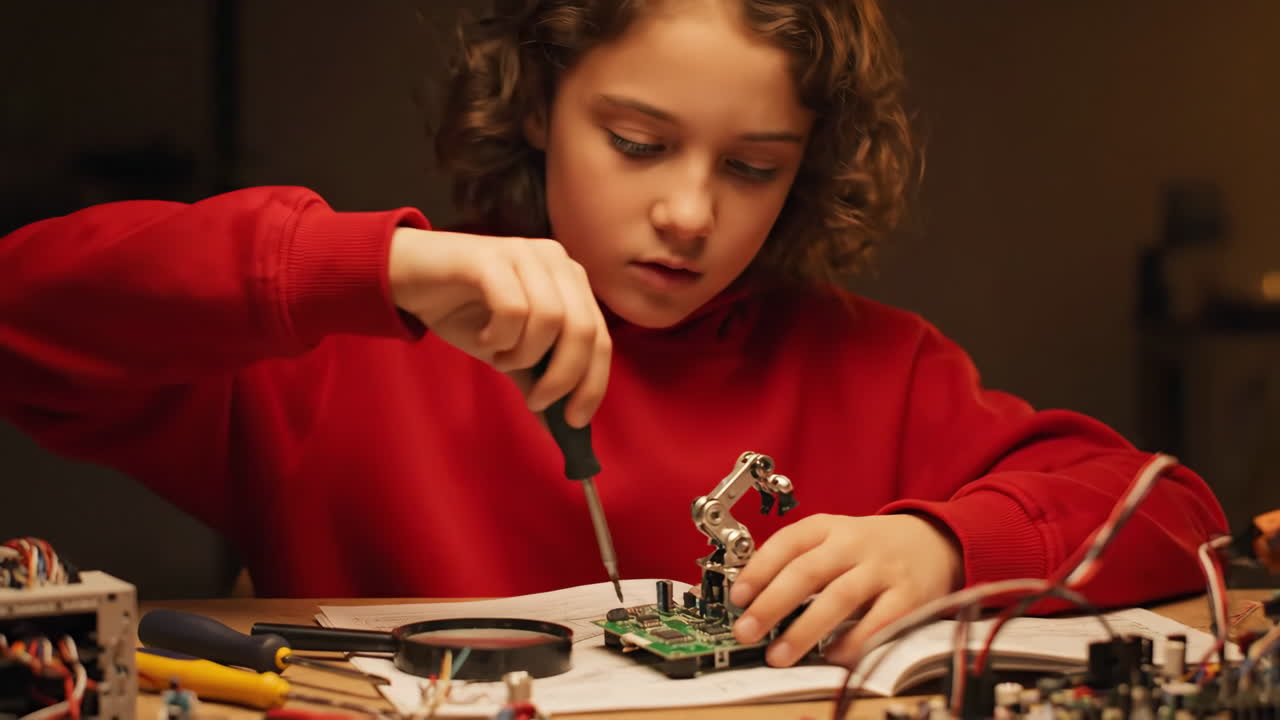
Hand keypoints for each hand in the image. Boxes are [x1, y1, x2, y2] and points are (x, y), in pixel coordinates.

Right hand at [388, 228, 610, 426]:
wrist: (407, 277)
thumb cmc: (465, 312)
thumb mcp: (509, 353)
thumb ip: (537, 382)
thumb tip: (561, 432)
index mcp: (570, 281)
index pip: (600, 337)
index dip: (593, 382)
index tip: (574, 420)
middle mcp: (556, 261)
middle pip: (584, 329)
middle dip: (564, 377)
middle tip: (537, 401)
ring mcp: (525, 254)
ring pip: (551, 319)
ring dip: (524, 354)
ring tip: (500, 357)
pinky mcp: (491, 257)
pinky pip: (513, 308)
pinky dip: (501, 336)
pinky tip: (485, 338)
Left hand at [729, 513, 963, 666]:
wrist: (935, 541)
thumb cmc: (871, 547)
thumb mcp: (833, 538)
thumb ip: (799, 559)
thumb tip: (751, 595)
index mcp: (829, 526)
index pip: (787, 542)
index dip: (759, 569)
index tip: (737, 597)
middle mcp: (854, 543)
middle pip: (807, 571)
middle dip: (772, 604)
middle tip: (746, 631)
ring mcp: (882, 569)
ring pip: (839, 597)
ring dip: (805, 630)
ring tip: (779, 655)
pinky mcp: (909, 596)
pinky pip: (878, 621)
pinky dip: (853, 641)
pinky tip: (832, 655)